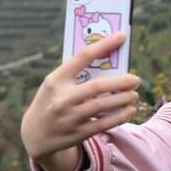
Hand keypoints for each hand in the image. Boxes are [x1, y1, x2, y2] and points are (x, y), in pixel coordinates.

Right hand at [20, 31, 141, 161]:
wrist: (34, 135)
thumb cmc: (51, 101)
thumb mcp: (56, 84)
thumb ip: (77, 74)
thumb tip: (109, 64)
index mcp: (56, 80)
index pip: (83, 56)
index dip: (104, 45)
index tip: (122, 36)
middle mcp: (62, 98)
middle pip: (98, 86)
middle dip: (121, 82)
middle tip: (136, 79)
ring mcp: (70, 117)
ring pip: (103, 106)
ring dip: (123, 99)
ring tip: (134, 95)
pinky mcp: (77, 133)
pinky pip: (103, 123)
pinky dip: (120, 116)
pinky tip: (130, 110)